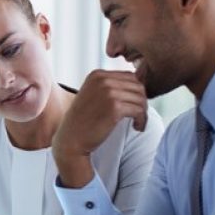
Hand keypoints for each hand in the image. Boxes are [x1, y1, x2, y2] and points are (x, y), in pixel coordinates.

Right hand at [53, 70, 146, 187]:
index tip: (133, 106)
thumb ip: (110, 86)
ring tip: (138, 123)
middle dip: (141, 101)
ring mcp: (108, 92)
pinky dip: (142, 119)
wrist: (72, 140)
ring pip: (140, 97)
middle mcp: (102, 80)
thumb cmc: (84, 121)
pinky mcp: (115, 107)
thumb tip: (139, 83)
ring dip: (143, 112)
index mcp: (97, 75)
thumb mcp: (93, 95)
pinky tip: (137, 127)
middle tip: (139, 116)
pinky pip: (139, 110)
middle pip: (137, 85)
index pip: (129, 76)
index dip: (135, 92)